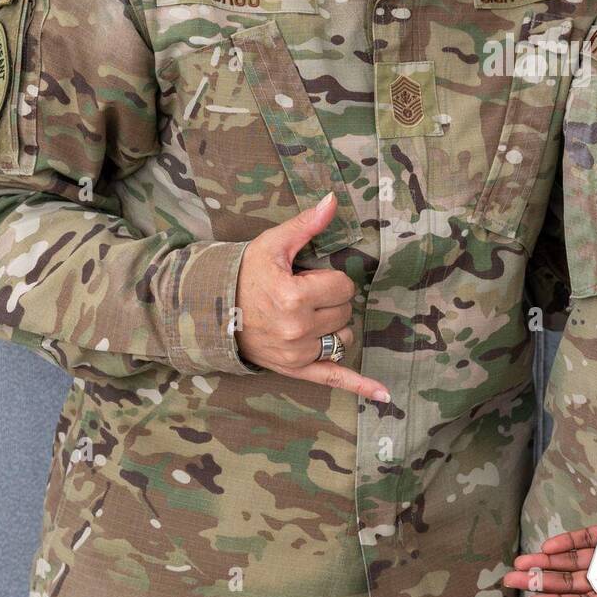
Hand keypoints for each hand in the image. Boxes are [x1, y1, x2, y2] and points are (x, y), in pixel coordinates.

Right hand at [235, 193, 387, 399]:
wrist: (212, 311)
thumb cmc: (244, 275)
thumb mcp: (273, 245)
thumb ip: (306, 225)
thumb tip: (332, 201)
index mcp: (294, 297)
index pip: (343, 287)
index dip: (330, 280)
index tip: (307, 279)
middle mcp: (298, 329)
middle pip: (345, 311)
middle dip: (331, 301)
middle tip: (303, 296)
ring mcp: (297, 353)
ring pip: (343, 337)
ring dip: (333, 326)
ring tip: (307, 317)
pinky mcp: (296, 370)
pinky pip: (333, 377)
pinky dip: (360, 386)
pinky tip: (384, 395)